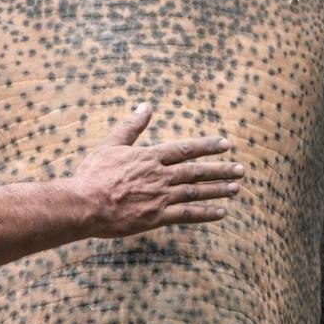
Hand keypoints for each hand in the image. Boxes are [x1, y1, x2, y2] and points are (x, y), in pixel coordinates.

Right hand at [73, 103, 241, 237]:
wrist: (84, 204)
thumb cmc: (93, 174)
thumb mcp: (111, 145)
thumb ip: (131, 126)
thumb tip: (146, 106)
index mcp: (150, 157)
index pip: (185, 149)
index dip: (207, 146)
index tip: (226, 144)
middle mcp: (160, 175)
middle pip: (196, 171)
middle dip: (220, 170)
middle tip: (240, 169)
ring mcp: (160, 197)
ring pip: (196, 192)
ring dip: (218, 189)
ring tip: (236, 188)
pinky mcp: (156, 217)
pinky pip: (187, 215)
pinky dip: (205, 213)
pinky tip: (220, 212)